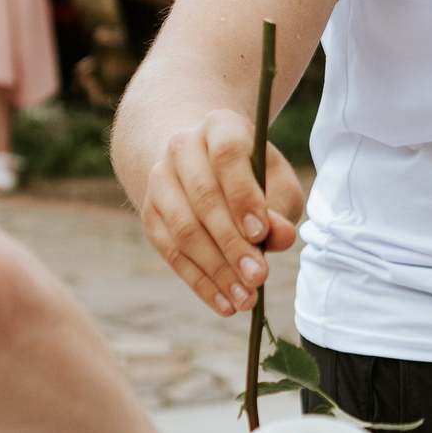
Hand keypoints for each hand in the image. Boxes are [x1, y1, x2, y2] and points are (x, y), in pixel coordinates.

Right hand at [140, 107, 302, 315]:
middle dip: (233, 244)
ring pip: (184, 230)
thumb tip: (281, 237)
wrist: (200, 162)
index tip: (262, 233)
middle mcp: (182, 150)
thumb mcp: (276, 182)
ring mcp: (159, 182)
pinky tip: (225, 304)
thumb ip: (280, 207)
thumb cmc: (253, 175)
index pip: (228, 156)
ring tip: (246, 300)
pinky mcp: (149, 215)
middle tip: (259, 277)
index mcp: (218, 128)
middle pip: (204, 199)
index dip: (244, 195)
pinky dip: (200, 282)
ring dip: (217, 270)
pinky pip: (172, 254)